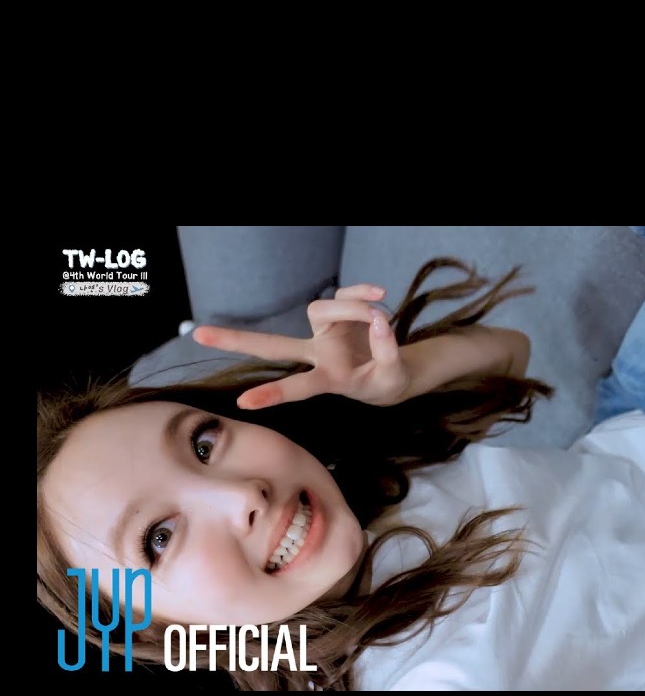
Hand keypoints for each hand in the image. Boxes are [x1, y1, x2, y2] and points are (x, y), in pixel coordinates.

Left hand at [192, 284, 411, 409]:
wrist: (391, 372)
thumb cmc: (387, 381)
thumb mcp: (394, 374)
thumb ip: (387, 350)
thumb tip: (376, 320)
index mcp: (331, 379)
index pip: (301, 386)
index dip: (275, 392)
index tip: (244, 402)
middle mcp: (318, 355)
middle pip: (273, 346)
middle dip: (237, 341)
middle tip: (199, 334)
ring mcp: (323, 333)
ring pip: (323, 307)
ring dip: (353, 307)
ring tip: (382, 315)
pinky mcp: (337, 314)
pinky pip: (344, 294)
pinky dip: (361, 292)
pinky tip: (381, 293)